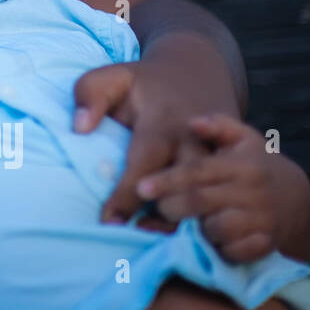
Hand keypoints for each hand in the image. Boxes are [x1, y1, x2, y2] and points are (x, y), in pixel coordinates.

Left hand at [72, 33, 240, 226]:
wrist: (196, 73)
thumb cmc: (144, 84)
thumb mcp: (113, 76)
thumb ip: (90, 93)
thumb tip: (80, 127)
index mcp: (165, 122)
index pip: (146, 162)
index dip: (127, 194)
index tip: (109, 220)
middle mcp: (195, 143)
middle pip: (181, 188)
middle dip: (159, 215)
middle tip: (132, 233)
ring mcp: (216, 159)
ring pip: (203, 201)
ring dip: (178, 222)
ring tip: (148, 236)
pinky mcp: (228, 170)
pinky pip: (218, 202)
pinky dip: (200, 220)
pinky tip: (177, 233)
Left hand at [134, 114, 309, 262]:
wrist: (294, 198)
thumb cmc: (255, 164)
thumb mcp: (243, 138)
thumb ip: (219, 126)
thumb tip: (193, 121)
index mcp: (241, 165)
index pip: (198, 172)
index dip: (168, 180)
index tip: (140, 188)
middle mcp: (252, 192)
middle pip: (200, 201)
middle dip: (170, 207)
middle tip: (156, 208)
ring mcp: (261, 220)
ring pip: (216, 229)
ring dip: (194, 230)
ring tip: (183, 224)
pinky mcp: (266, 244)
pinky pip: (236, 252)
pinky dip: (219, 249)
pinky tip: (208, 242)